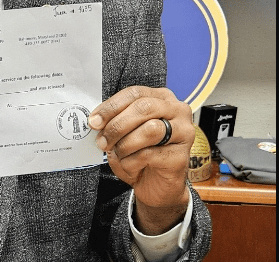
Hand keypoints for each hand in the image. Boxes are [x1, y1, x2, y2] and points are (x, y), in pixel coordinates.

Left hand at [88, 86, 192, 233]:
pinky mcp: (181, 156)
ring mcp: (183, 133)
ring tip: (117, 154)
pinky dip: (131, 162)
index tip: (94, 121)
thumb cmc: (140, 154)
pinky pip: (150, 154)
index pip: (135, 93)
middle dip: (117, 125)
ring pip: (149, 130)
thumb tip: (96, 120)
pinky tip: (130, 166)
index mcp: (161, 98)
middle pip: (143, 108)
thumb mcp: (124, 132)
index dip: (111, 106)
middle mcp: (177, 110)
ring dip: (125, 144)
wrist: (156, 186)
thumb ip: (114, 120)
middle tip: (102, 141)